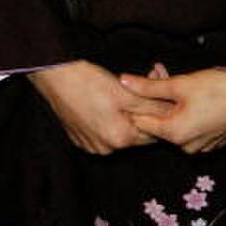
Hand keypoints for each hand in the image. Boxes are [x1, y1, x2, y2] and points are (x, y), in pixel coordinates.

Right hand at [30, 59, 173, 154]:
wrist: (54, 77)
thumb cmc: (88, 82)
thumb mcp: (125, 91)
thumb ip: (150, 105)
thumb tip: (170, 111)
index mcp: (119, 139)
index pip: (153, 131)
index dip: (160, 110)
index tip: (161, 90)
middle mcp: (106, 148)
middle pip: (136, 131)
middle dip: (145, 108)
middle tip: (147, 82)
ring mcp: (91, 144)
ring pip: (120, 129)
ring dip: (128, 112)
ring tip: (126, 88)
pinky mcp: (80, 136)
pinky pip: (104, 129)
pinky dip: (111, 115)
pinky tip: (108, 97)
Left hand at [120, 68, 225, 153]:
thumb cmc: (216, 87)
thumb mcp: (179, 84)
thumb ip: (148, 86)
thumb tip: (122, 81)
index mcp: (174, 134)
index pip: (142, 124)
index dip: (138, 103)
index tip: (141, 82)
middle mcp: (186, 147)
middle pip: (161, 124)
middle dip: (157, 101)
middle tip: (161, 73)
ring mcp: (202, 147)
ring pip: (177, 126)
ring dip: (173, 106)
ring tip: (180, 82)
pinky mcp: (214, 142)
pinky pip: (193, 129)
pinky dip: (189, 114)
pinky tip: (196, 96)